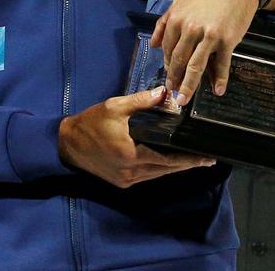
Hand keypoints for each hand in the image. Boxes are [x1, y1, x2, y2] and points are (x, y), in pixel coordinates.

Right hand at [57, 86, 215, 187]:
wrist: (66, 144)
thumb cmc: (90, 123)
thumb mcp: (116, 107)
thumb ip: (142, 101)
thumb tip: (165, 93)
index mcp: (132, 155)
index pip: (169, 160)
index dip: (189, 160)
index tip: (207, 158)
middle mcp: (131, 172)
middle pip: (167, 170)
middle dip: (188, 165)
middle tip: (208, 159)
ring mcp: (126, 179)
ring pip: (158, 175)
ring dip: (175, 168)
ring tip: (194, 160)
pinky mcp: (122, 181)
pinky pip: (148, 176)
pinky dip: (161, 169)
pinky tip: (170, 162)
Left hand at [150, 0, 258, 107]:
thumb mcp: (181, 0)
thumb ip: (165, 21)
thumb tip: (155, 44)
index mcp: (177, 19)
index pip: (169, 48)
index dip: (169, 65)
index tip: (170, 75)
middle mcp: (190, 28)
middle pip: (179, 61)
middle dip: (175, 79)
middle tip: (174, 93)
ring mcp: (209, 36)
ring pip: (196, 66)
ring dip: (189, 86)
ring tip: (185, 99)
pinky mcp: (227, 40)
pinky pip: (221, 64)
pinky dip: (220, 79)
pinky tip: (218, 90)